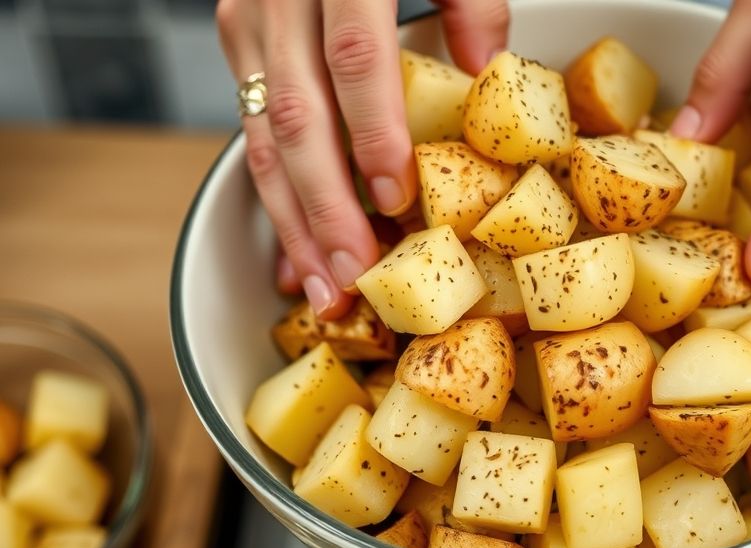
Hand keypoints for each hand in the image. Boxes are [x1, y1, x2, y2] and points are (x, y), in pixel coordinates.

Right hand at [216, 0, 508, 318]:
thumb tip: (485, 69)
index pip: (354, 56)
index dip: (374, 132)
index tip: (398, 198)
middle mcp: (277, 2)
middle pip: (295, 117)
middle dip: (325, 209)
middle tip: (355, 278)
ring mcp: (248, 24)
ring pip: (260, 139)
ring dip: (293, 223)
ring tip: (324, 289)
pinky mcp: (239, 44)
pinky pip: (249, 135)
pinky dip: (275, 201)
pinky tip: (294, 255)